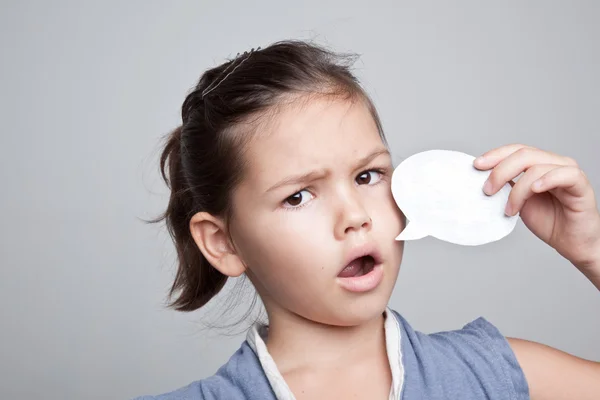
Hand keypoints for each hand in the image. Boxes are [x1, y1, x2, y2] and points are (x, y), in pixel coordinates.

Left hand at [474, 144, 599, 274]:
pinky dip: (547, 179)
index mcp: (539, 164)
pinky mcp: (581, 185)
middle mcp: (554, 163)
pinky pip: (566, 174)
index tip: (477, 166)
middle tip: (488, 190)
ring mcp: (568, 172)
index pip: (516, 150)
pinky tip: (535, 189)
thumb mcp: (518, 201)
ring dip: (517, 189)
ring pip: (537, 167)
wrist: (571, 243)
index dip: (495, 155)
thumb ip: (506, 187)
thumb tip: (482, 179)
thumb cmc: (548, 221)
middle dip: (500, 171)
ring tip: (510, 209)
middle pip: (523, 154)